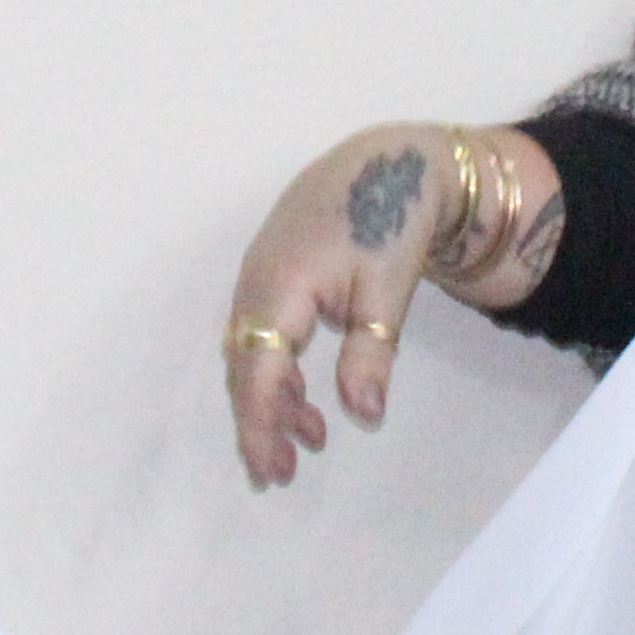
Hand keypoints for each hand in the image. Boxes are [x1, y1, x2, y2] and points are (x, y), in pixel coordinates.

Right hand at [223, 120, 557, 487]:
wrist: (389, 160)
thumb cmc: (391, 220)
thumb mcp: (388, 290)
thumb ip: (371, 352)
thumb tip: (361, 412)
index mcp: (280, 286)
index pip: (258, 372)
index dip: (261, 425)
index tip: (273, 470)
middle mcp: (255, 282)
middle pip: (244, 366)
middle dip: (258, 422)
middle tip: (281, 473)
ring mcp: (257, 275)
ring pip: (251, 351)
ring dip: (272, 397)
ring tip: (311, 437)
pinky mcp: (270, 273)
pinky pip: (259, 332)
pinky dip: (277, 368)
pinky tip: (307, 392)